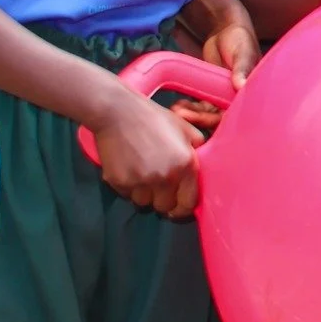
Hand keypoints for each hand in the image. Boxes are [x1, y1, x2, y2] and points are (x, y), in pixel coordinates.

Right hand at [91, 90, 203, 217]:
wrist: (118, 113)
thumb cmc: (154, 119)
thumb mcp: (185, 129)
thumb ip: (198, 149)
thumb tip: (202, 167)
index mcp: (185, 165)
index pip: (187, 203)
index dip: (184, 208)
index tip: (179, 207)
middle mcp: (164, 177)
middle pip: (164, 207)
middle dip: (163, 200)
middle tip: (159, 189)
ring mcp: (139, 181)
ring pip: (144, 203)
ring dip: (145, 195)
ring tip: (143, 178)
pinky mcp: (118, 182)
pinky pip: (127, 195)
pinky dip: (129, 189)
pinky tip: (130, 171)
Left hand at [169, 16, 260, 133]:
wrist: (226, 31)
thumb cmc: (241, 40)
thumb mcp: (244, 52)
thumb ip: (243, 68)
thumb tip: (241, 85)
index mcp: (250, 92)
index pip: (239, 113)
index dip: (223, 118)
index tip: (206, 117)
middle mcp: (238, 98)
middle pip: (221, 117)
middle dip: (201, 119)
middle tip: (183, 114)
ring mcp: (222, 97)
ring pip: (208, 114)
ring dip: (192, 115)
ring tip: (176, 110)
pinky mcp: (209, 93)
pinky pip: (199, 106)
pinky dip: (189, 108)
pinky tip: (177, 106)